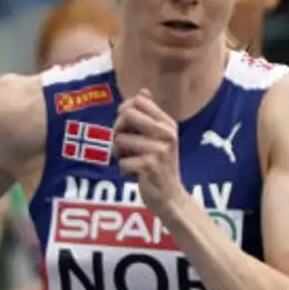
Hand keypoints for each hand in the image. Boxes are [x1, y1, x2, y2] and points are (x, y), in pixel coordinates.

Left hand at [113, 91, 183, 216]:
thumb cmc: (161, 167)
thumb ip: (150, 115)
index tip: (126, 126)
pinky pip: (121, 162)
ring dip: (119, 154)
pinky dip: (124, 171)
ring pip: (120, 140)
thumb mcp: (161, 138)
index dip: (124, 111)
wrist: (171, 198)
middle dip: (117, 129)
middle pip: (126, 115)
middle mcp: (166, 134)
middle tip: (122, 144)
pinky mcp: (150, 166)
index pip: (138, 101)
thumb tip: (143, 91)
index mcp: (168, 124)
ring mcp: (159, 150)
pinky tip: (136, 176)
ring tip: (132, 163)